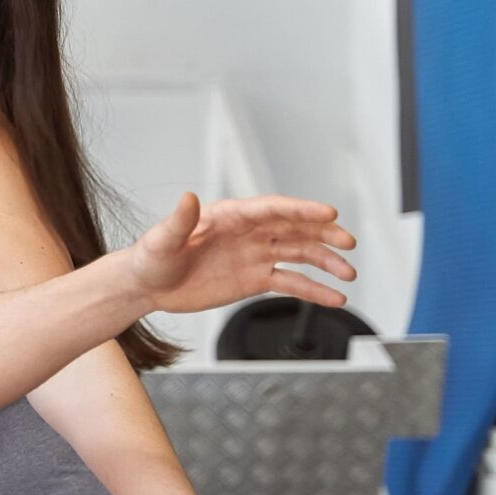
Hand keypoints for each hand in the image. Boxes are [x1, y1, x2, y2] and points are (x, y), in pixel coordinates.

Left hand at [123, 194, 356, 314]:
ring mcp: (255, 255)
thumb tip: (188, 197)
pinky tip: (334, 297)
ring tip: (348, 273)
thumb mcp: (161, 240)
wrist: (147, 286)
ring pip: (299, 254)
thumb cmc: (150, 258)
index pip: (272, 208)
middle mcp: (248, 232)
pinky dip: (314, 289)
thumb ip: (178, 220)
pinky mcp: (255, 278)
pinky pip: (291, 282)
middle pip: (294, 228)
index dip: (301, 209)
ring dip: (326, 262)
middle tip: (348, 242)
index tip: (328, 211)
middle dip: (324, 234)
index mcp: (229, 216)